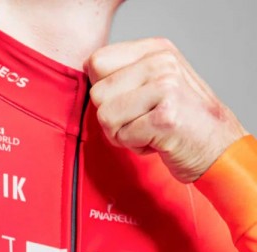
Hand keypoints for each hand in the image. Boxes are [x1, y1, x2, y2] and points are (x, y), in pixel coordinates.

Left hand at [85, 38, 247, 182]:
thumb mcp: (153, 85)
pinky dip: (135, 147)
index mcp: (155, 50)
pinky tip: (157, 141)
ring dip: (121, 134)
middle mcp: (161, 63)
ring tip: (147, 131)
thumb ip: (123, 75)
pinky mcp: (165, 117)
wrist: (217, 147)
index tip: (126, 102)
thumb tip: (87, 74)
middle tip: (138, 122)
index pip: (96, 62)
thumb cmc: (179, 121)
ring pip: (105, 117)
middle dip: (111, 118)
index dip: (103, 92)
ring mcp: (165, 88)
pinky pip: (122, 137)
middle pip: (97, 94)